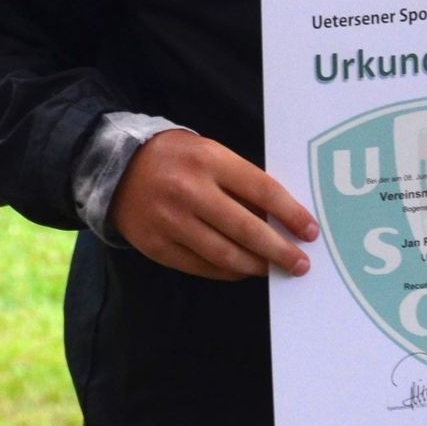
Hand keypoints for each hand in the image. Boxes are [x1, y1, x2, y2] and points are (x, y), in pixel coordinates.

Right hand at [110, 130, 318, 281]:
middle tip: (301, 263)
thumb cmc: (176, 158)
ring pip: (225, 255)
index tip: (310, 231)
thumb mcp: (210, 154)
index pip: (262, 190)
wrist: (116, 167)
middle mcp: (190, 191)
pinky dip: (227, 272)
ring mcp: (171, 222)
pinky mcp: (157, 246)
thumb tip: (279, 217)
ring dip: (255, 266)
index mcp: (209, 161)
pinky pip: (201, 266)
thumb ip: (241, 181)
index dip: (290, 214)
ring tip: (273, 268)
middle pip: (246, 229)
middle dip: (279, 250)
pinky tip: (242, 270)